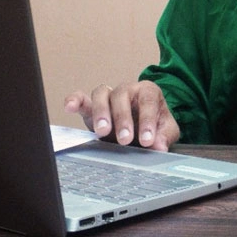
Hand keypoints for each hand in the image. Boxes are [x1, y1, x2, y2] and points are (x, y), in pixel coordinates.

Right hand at [64, 81, 179, 151]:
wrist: (142, 126)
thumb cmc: (155, 125)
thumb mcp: (166, 130)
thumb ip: (164, 136)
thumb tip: (160, 146)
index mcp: (147, 91)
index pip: (148, 100)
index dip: (148, 120)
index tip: (147, 141)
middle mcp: (127, 90)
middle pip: (122, 95)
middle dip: (123, 118)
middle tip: (125, 140)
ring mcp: (108, 96)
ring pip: (101, 94)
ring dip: (101, 112)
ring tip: (102, 132)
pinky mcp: (92, 106)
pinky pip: (81, 98)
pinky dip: (74, 100)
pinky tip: (69, 107)